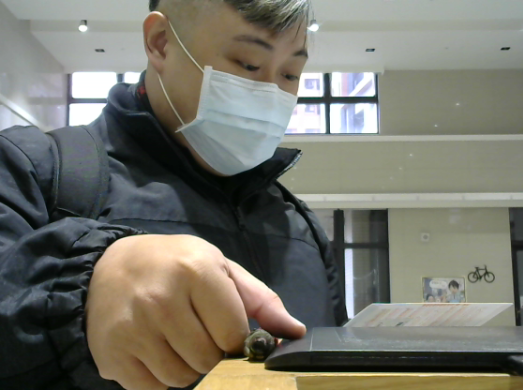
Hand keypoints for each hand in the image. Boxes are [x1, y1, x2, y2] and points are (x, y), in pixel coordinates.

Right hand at [86, 235, 305, 389]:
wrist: (108, 267)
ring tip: (177, 339)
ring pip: (182, 379)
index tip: (227, 329)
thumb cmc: (174, 264)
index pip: (234, 335)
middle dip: (212, 353)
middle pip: (208, 360)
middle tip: (199, 331)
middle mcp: (162, 300)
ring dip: (188, 367)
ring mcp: (133, 330)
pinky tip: (156, 350)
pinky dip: (162, 377)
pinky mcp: (112, 355)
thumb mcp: (220, 267)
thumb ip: (261, 300)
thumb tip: (295, 331)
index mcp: (195, 271)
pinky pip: (154, 389)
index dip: (237, 339)